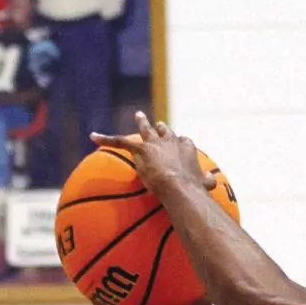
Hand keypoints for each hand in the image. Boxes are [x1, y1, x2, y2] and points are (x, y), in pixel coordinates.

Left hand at [91, 112, 215, 196]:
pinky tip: (93, 136)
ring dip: (141, 123)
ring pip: (145, 131)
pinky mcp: (140, 149)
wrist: (179, 186)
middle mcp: (171, 141)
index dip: (179, 143)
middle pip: (164, 132)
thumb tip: (212, 181)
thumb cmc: (194, 188)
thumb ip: (207, 181)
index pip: (182, 141)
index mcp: (186, 148)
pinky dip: (105, 139)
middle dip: (161, 128)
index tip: (179, 143)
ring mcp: (155, 144)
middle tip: (158, 124)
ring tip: (138, 116)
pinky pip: (120, 142)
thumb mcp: (205, 184)